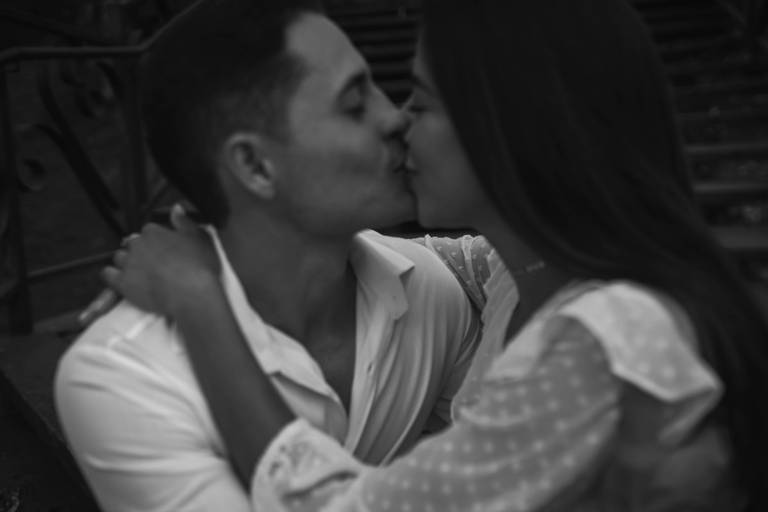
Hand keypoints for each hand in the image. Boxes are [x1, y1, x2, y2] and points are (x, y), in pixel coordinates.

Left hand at [102, 204, 220, 316]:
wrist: (191, 294)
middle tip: (154, 262)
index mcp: (154, 231)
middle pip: (133, 243)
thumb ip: (184, 221)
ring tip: (139, 271)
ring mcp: (129, 263)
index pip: (149, 231)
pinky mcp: (123, 282)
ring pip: (119, 257)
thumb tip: (177, 208)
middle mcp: (138, 244)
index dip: (157, 240)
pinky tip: (120, 279)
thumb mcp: (199, 238)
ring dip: (126, 262)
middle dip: (140, 250)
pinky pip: (107, 274)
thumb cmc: (198, 267)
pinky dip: (112, 275)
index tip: (164, 249)